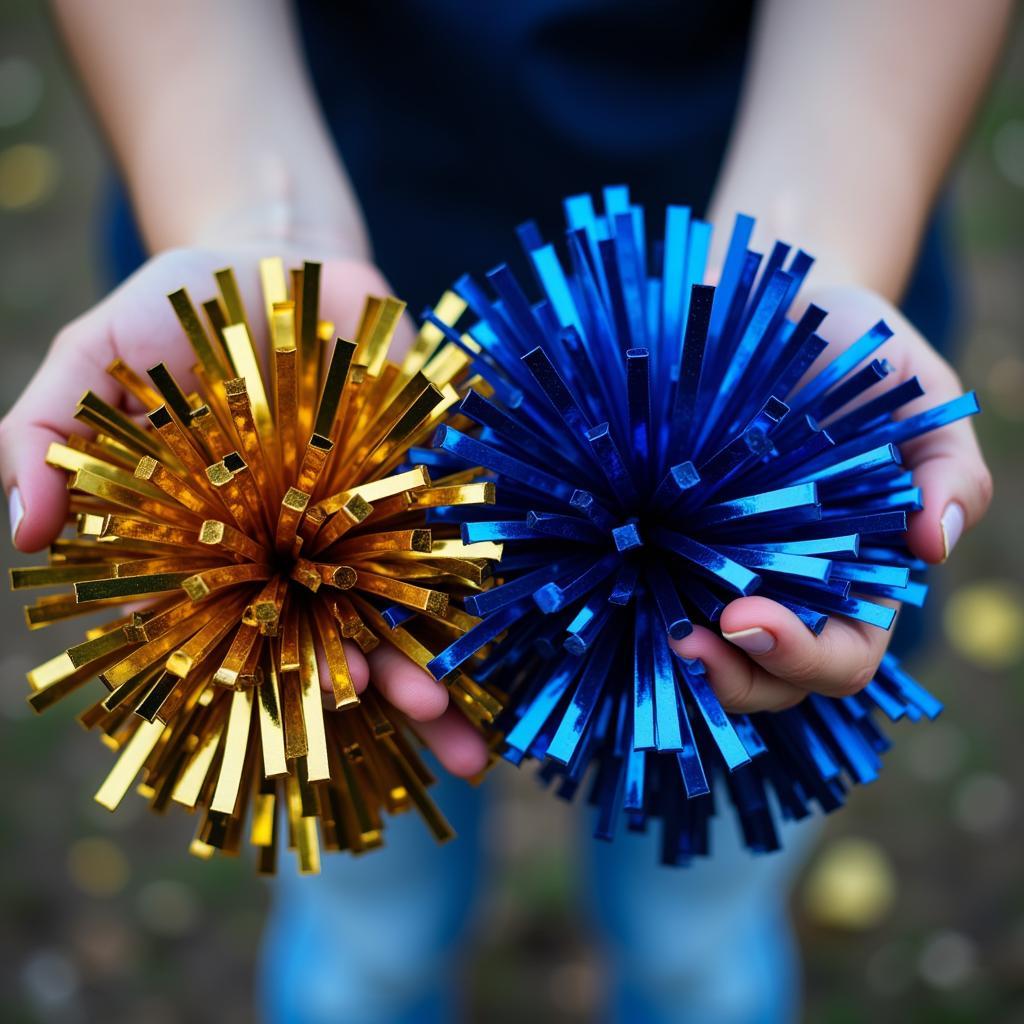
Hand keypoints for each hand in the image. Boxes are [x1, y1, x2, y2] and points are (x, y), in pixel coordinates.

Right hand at [0, 244, 488, 776]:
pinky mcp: (413, 465)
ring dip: (439, 664)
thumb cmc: (171, 313)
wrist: (268, 254)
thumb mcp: (91, 362)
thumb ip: (43, 438)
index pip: (245, 631)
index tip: (326, 707)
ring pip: (401, 602)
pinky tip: (515, 631)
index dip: (281, 677)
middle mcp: (294, 540)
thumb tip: (23, 535)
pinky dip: (477, 578)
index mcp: (219, 541)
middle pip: (337, 631)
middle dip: (382, 685)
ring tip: (473, 730)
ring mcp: (361, 508)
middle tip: (427, 728)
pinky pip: (448, 530)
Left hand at [671, 283, 992, 711]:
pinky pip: (649, 598)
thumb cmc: (858, 353)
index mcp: (855, 577)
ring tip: (647, 629)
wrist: (779, 309)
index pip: (839, 659)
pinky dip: (631, 610)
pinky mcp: (665, 538)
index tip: (747, 618)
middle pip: (764, 679)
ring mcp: (720, 567)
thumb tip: (935, 545)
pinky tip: (607, 593)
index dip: (799, 657)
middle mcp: (785, 587)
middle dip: (728, 678)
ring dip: (675, 661)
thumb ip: (949, 469)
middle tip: (684, 642)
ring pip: (703, 655)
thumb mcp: (919, 396)